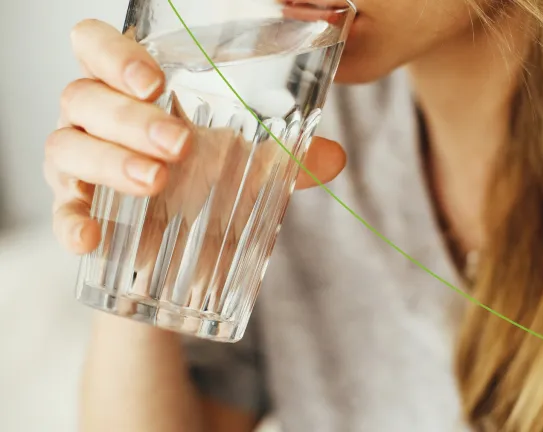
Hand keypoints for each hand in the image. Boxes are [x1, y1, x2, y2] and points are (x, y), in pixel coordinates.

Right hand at [44, 20, 345, 307]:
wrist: (182, 252)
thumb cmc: (207, 186)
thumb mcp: (249, 169)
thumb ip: (289, 160)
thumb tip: (334, 156)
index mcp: (134, 91)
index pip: (98, 47)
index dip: (115, 54)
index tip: (156, 81)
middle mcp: (98, 118)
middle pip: (84, 95)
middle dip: (130, 117)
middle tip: (179, 143)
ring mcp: (80, 162)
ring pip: (67, 144)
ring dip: (110, 161)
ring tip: (157, 181)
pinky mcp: (76, 209)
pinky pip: (60, 210)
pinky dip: (71, 221)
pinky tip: (91, 238)